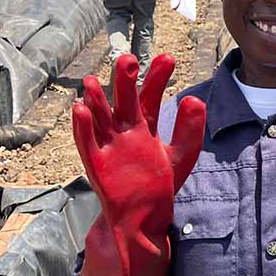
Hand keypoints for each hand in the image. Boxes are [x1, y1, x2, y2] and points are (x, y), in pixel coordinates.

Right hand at [72, 54, 204, 275]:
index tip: (168, 58)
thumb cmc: (161, 184)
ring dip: (98, 100)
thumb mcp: (182, 155)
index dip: (157, 78)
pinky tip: (80, 108)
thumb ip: (190, 129)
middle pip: (125, 101)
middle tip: (129, 58)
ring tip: (95, 80)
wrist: (145, 217)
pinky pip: (87, 144)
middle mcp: (125, 132)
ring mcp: (110, 146)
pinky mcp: (97, 165)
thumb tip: (196, 98)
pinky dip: (83, 128)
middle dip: (126, 81)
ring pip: (102, 118)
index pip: (151, 97)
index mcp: (146, 128)